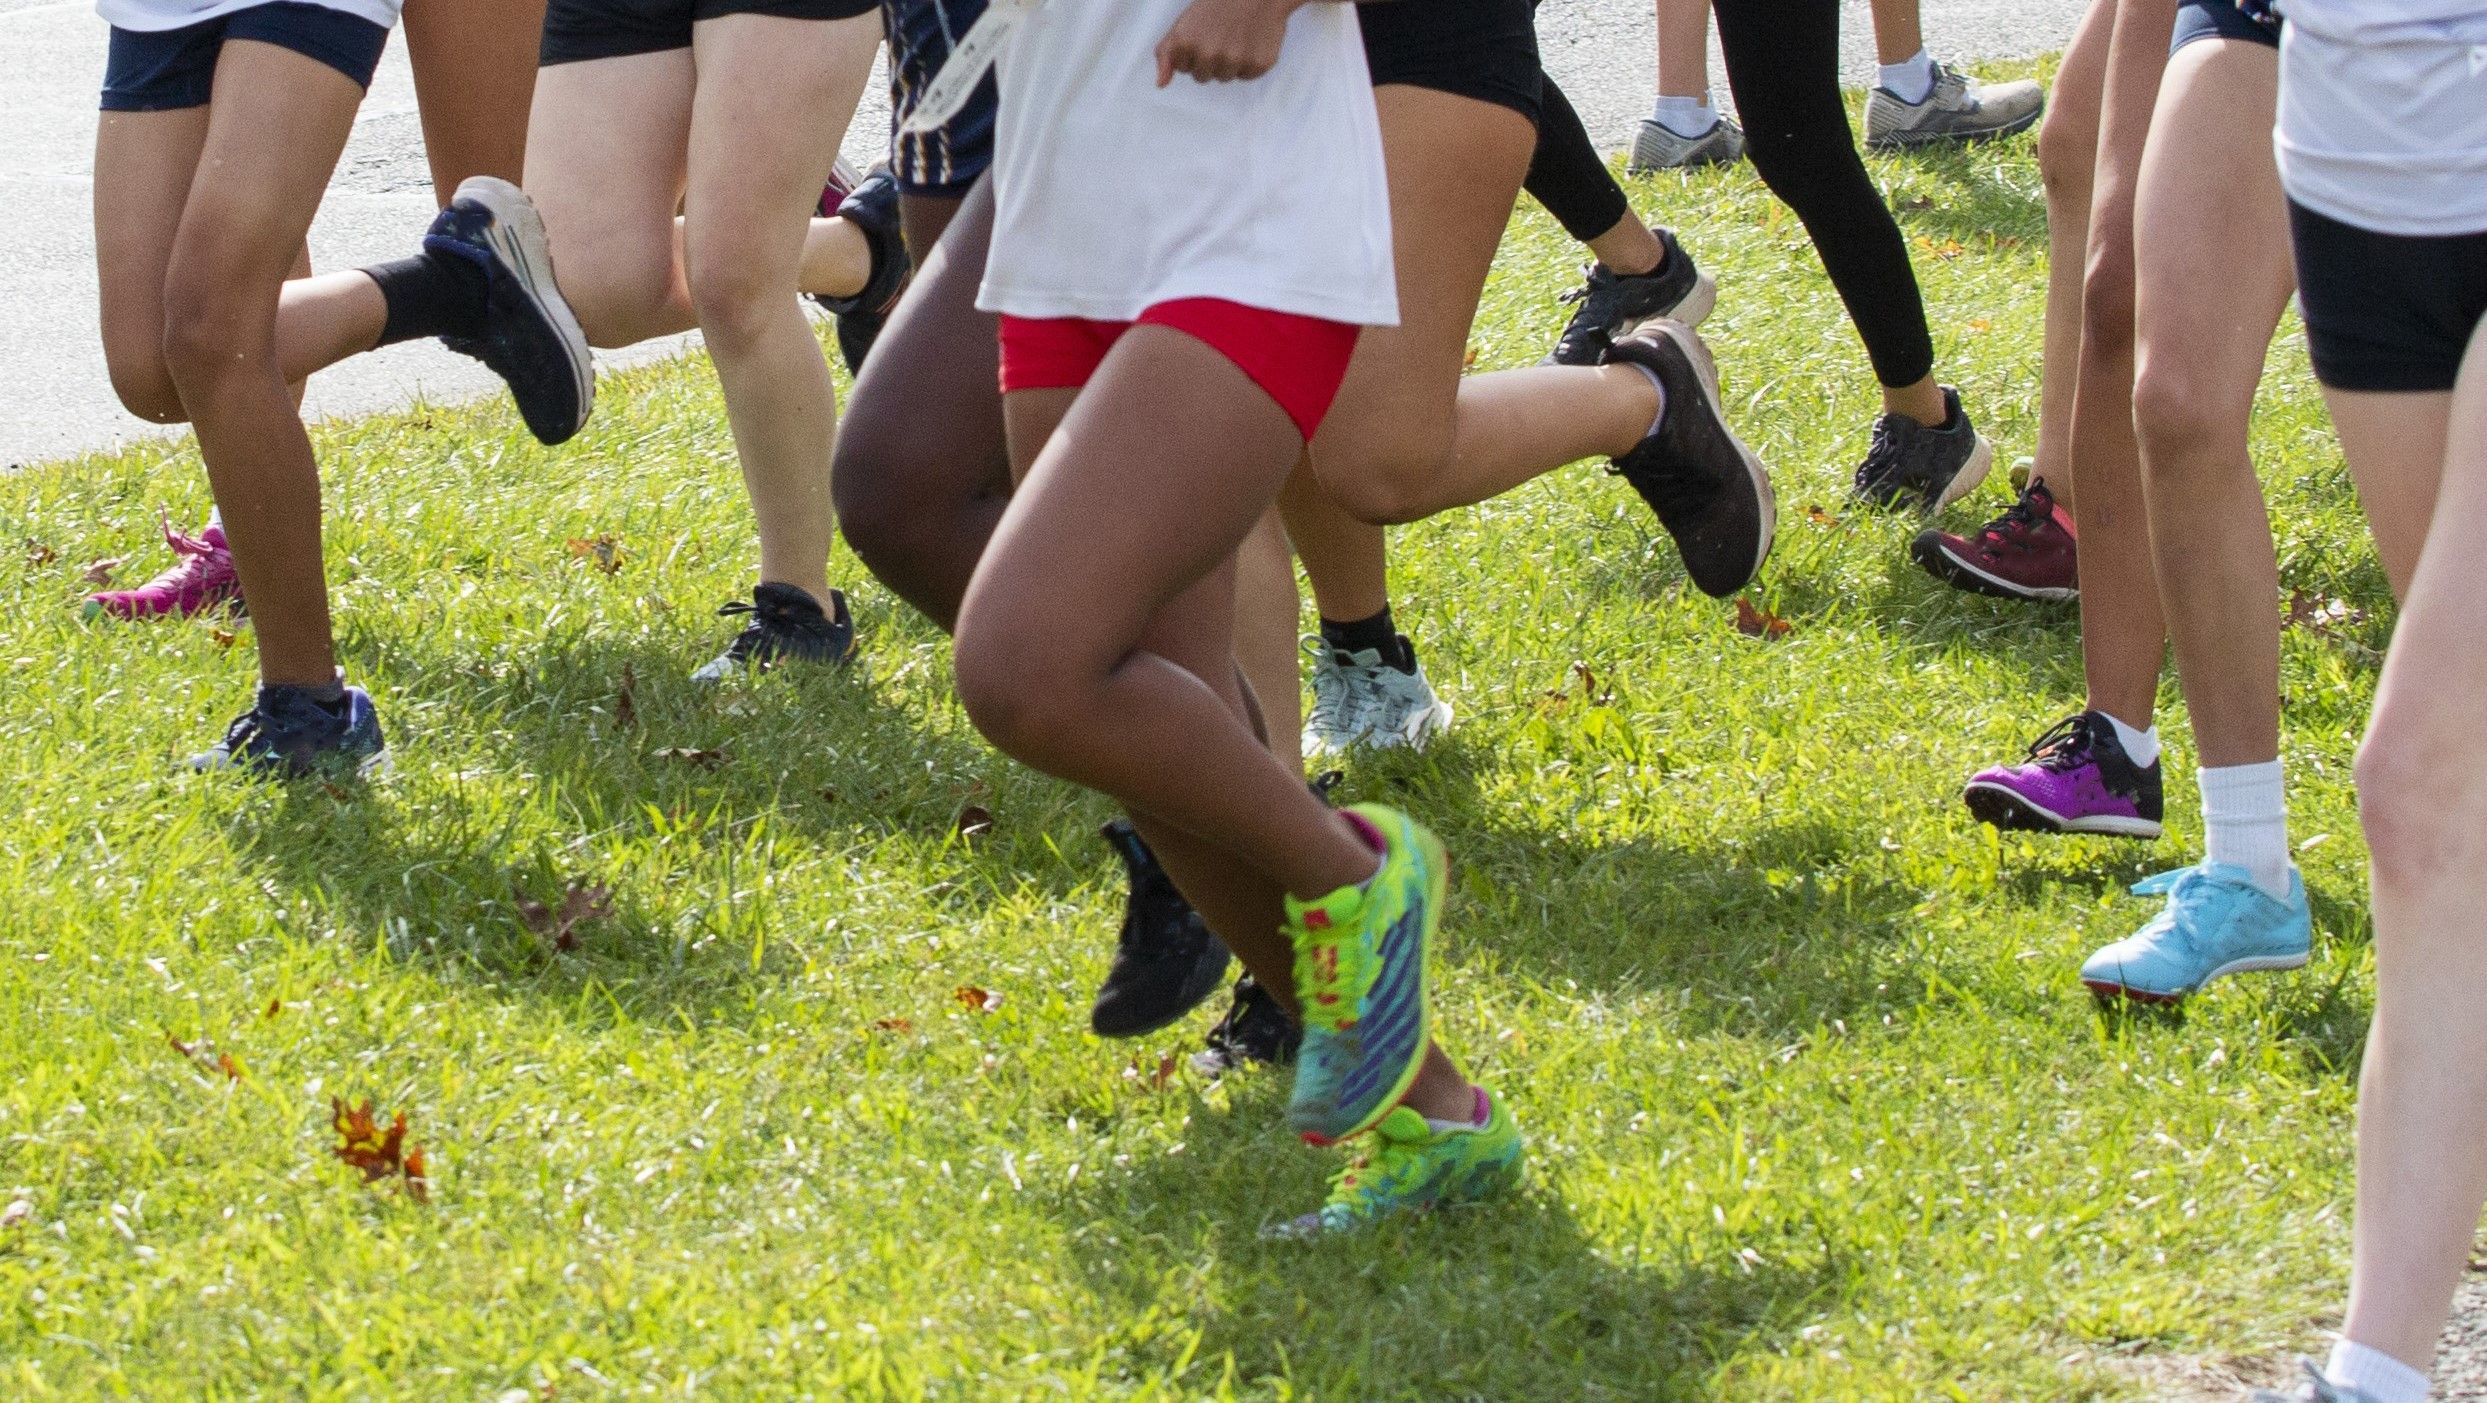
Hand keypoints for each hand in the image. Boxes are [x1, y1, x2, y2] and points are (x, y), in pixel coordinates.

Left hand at [1155, 0, 1301, 85]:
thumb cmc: (1218, 3)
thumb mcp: (1183, 22)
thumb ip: (1167, 53)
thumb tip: (1161, 84)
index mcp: (1186, 44)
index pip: (1183, 68)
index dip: (1192, 52)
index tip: (1203, 35)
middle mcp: (1208, 55)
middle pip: (1202, 77)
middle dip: (1209, 60)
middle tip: (1220, 35)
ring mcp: (1234, 62)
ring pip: (1224, 77)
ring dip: (1228, 63)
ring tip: (1236, 37)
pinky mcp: (1258, 65)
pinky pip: (1246, 76)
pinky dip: (1249, 62)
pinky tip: (1251, 41)